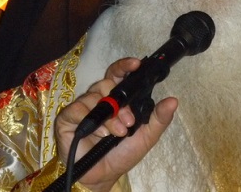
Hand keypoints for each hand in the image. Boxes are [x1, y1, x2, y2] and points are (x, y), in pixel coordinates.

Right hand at [55, 57, 176, 191]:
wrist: (104, 175)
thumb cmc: (123, 153)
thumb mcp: (147, 135)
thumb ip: (159, 118)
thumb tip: (173, 101)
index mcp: (117, 98)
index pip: (118, 74)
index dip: (125, 66)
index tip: (136, 64)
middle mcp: (99, 98)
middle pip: (106, 83)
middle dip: (121, 102)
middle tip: (130, 121)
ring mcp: (83, 107)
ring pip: (93, 96)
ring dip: (110, 117)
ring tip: (118, 133)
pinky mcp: (67, 119)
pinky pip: (77, 110)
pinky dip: (92, 123)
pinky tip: (100, 135)